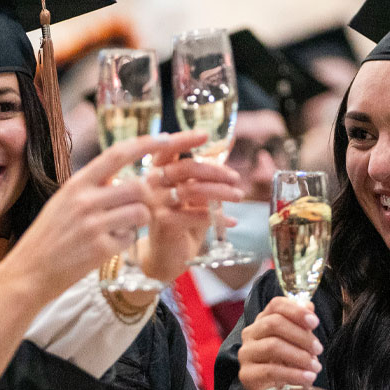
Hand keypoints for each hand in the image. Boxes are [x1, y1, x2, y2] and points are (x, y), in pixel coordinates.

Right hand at [0, 133, 204, 305]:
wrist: (29, 271)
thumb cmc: (49, 236)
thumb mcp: (63, 201)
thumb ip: (90, 186)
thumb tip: (121, 173)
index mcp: (76, 184)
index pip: (117, 153)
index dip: (145, 143)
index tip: (165, 138)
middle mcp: (85, 200)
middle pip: (138, 187)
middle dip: (145, 197)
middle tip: (136, 206)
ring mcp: (93, 225)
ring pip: (141, 212)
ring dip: (138, 220)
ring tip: (119, 227)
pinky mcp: (100, 249)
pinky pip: (131, 238)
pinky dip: (125, 241)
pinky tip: (107, 245)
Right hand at [138, 139, 243, 280]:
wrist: (167, 255)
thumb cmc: (182, 220)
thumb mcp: (195, 193)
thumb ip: (206, 173)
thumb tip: (228, 144)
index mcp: (157, 171)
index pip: (168, 150)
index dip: (185, 139)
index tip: (206, 135)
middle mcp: (151, 184)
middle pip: (186, 168)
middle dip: (216, 171)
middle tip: (236, 178)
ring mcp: (155, 203)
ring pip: (192, 190)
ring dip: (221, 192)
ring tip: (238, 196)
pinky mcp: (163, 222)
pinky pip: (195, 214)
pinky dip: (217, 217)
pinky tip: (231, 221)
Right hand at [238, 296, 322, 389]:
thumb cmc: (291, 371)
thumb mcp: (301, 347)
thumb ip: (302, 326)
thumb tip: (309, 305)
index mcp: (263, 323)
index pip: (275, 305)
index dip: (296, 311)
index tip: (314, 322)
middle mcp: (250, 335)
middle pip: (274, 323)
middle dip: (301, 335)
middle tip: (318, 348)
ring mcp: (246, 355)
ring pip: (273, 345)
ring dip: (299, 355)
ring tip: (316, 367)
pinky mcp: (246, 376)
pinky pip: (271, 370)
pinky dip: (294, 373)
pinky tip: (308, 378)